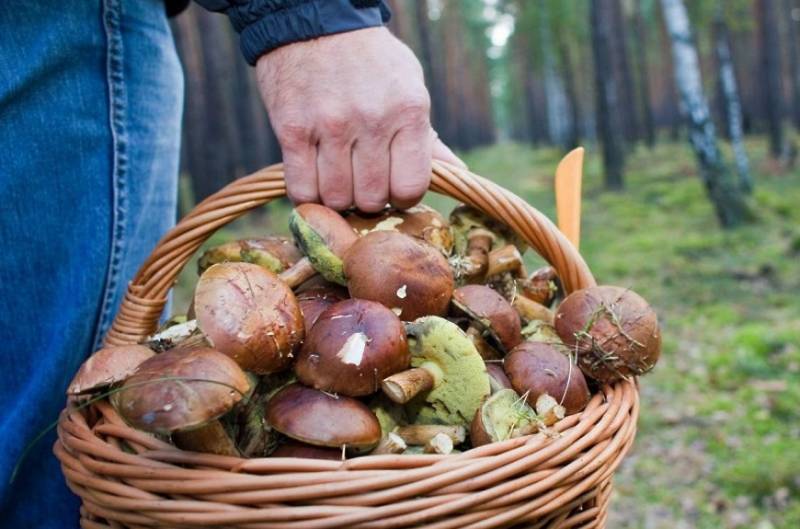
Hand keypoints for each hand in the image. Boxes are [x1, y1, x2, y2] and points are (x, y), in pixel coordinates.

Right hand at [256, 27, 463, 211]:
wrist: (315, 21)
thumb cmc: (370, 60)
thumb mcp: (410, 87)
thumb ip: (428, 137)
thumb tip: (456, 173)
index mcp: (408, 111)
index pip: (410, 187)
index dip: (402, 197)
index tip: (392, 187)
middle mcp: (371, 121)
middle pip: (371, 199)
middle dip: (368, 199)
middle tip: (362, 181)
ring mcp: (330, 126)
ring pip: (336, 198)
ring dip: (337, 197)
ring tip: (338, 178)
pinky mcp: (292, 130)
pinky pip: (301, 189)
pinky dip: (307, 194)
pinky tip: (314, 179)